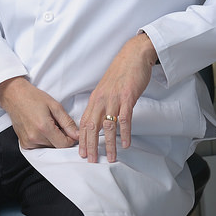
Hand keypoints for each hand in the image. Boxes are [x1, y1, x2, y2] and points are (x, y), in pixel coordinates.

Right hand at [0, 76, 78, 148]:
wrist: (14, 96)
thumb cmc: (33, 97)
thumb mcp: (54, 105)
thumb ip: (67, 122)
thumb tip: (77, 134)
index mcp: (44, 127)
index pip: (64, 144)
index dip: (71, 138)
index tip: (71, 131)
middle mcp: (35, 138)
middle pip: (56, 147)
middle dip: (61, 137)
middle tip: (57, 123)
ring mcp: (28, 143)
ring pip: (49, 148)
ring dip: (52, 139)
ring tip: (48, 124)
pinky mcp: (24, 144)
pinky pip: (40, 147)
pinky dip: (44, 140)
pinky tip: (40, 128)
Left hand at [79, 33, 157, 162]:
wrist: (134, 55)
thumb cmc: (121, 72)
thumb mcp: (106, 88)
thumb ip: (101, 103)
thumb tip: (98, 120)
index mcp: (95, 98)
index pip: (84, 121)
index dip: (82, 138)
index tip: (82, 153)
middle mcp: (102, 99)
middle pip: (92, 126)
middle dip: (91, 145)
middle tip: (92, 160)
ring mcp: (115, 98)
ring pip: (108, 125)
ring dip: (109, 144)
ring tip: (111, 157)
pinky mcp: (128, 96)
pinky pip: (125, 117)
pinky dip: (125, 132)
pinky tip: (125, 143)